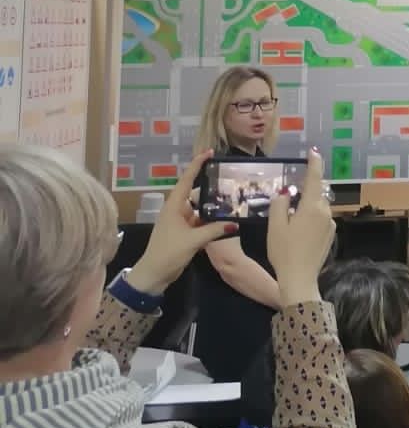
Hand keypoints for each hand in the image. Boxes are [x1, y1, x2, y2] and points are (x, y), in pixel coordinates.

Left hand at [125, 149, 237, 294]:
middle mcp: (177, 211)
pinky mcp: (185, 234)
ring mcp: (180, 223)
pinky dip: (212, 220)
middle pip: (195, 193)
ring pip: (200, 209)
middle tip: (228, 177)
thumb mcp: (193, 240)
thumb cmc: (168, 252)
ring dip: (213, 206)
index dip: (196, 165)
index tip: (208, 153)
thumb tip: (235, 223)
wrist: (153, 275)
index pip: (186, 180)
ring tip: (232, 198)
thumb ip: (215, 230)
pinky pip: (201, 222)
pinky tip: (226, 220)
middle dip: (210, 185)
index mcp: (174, 207)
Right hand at [268, 149, 333, 305]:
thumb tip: (287, 192)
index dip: (314, 163)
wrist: (300, 279)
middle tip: (287, 204)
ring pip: (317, 208)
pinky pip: (320, 220)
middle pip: (314, 194)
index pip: (314, 178)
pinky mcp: (331, 235)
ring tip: (290, 225)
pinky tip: (299, 235)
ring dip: (306, 209)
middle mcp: (325, 212)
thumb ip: (280, 203)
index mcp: (312, 207)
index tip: (314, 151)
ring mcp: (330, 224)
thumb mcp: (275, 226)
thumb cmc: (284, 252)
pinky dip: (311, 221)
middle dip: (303, 194)